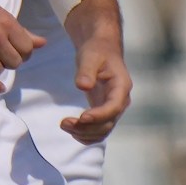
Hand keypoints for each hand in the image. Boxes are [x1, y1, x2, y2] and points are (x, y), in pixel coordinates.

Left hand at [60, 0, 131, 143]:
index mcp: (121, 86)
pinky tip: (71, 129)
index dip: (99, 115)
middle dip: (87, 127)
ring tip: (64, 125)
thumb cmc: (97, 51)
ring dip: (84, 133)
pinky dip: (86, 134)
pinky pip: (98, 130)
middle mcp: (120, 101)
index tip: (82, 117)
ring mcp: (113, 108)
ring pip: (103, 130)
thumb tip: (83, 86)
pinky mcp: (104, 112)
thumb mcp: (90, 56)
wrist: (101, 50)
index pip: (113, 107)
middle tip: (64, 123)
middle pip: (107, 123)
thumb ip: (86, 71)